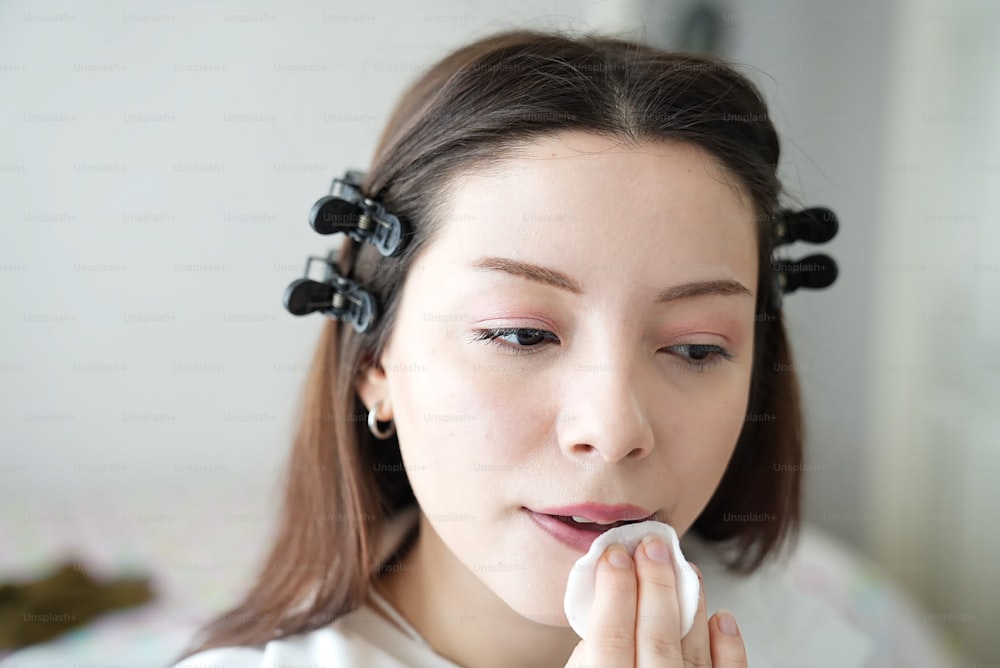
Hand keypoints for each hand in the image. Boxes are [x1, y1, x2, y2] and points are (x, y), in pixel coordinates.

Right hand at [564, 538, 747, 666]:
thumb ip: (587, 657)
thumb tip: (606, 609)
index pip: (610, 633)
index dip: (613, 588)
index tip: (614, 554)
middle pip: (656, 635)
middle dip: (654, 582)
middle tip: (651, 545)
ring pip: (693, 652)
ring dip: (691, 603)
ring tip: (685, 567)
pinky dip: (730, 648)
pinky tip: (722, 618)